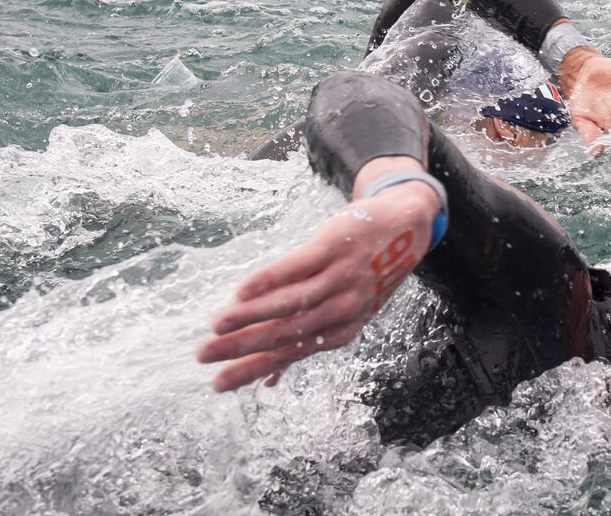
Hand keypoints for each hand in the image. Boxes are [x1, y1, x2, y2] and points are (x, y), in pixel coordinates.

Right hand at [196, 160, 438, 391]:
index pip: (290, 355)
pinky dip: (269, 279)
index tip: (217, 384)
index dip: (253, 370)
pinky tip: (242, 290)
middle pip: (286, 333)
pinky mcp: (336, 247)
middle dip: (241, 348)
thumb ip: (307, 341)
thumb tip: (269, 383)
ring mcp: (341, 277)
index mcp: (342, 330)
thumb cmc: (368, 273)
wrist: (406, 227)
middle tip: (203, 356)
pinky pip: (298, 266)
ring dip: (250, 316)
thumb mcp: (347, 313)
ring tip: (216, 325)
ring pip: (290, 303)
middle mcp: (343, 308)